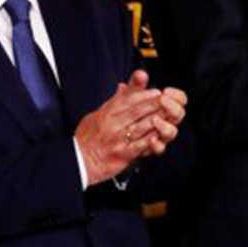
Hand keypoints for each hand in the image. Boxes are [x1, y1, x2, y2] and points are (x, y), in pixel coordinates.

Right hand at [75, 70, 170, 185]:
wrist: (79, 160)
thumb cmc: (88, 137)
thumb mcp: (98, 113)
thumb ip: (115, 100)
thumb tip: (125, 85)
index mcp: (107, 113)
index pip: (127, 99)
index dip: (144, 94)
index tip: (156, 91)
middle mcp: (112, 124)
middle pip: (137, 110)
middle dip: (155, 103)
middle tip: (167, 99)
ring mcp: (118, 139)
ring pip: (142, 126)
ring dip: (158, 119)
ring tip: (168, 114)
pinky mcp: (122, 154)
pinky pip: (140, 145)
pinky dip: (151, 140)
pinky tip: (159, 135)